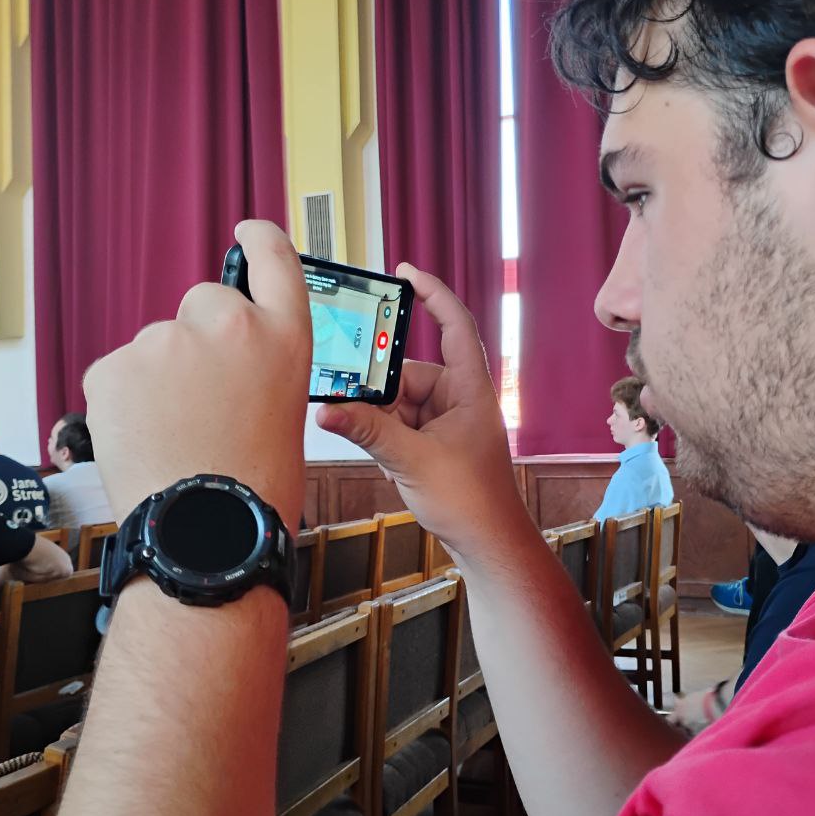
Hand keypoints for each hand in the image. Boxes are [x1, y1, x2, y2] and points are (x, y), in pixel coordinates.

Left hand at [84, 221, 310, 530]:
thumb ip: (258, 361)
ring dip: (162, 376)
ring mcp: (167, 341)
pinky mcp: (116, 365)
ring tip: (177, 431)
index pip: (275, 260)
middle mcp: (229, 325)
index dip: (259, 239)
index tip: (247, 231)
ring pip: (158, 345)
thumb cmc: (255, 484)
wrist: (207, 531)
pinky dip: (129, 399)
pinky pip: (120, 372)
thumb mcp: (285, 407)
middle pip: (203, 303)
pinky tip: (148, 436)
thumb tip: (219, 353)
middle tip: (204, 398)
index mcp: (284, 338)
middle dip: (200, 339)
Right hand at [315, 265, 523, 558]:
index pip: (454, 324)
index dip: (433, 293)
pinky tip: (379, 454)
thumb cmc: (471, 501)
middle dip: (380, 387)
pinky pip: (398, 424)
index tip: (405, 271)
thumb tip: (327, 409)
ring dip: (379, 418)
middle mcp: (458, 399)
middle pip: (408, 372)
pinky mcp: (432, 444)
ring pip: (398, 402)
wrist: (487, 544)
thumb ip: (369, 431)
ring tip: (371, 439)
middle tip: (350, 391)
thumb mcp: (412, 461)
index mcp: (469, 389)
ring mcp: (445, 422)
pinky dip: (383, 435)